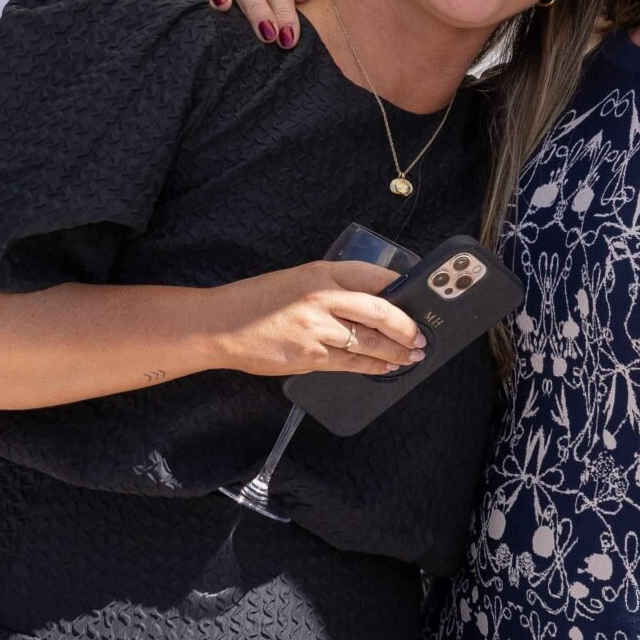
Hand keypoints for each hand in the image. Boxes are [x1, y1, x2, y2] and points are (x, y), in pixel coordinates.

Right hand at [209, 261, 427, 376]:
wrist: (219, 326)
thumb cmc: (256, 302)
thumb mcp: (296, 279)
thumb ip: (330, 287)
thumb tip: (371, 301)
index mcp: (319, 272)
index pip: (373, 276)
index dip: (400, 287)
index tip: (416, 297)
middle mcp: (321, 298)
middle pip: (380, 311)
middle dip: (406, 327)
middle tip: (420, 336)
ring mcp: (317, 330)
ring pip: (369, 342)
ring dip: (396, 352)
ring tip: (412, 355)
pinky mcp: (310, 357)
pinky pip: (351, 363)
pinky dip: (373, 366)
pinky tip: (386, 367)